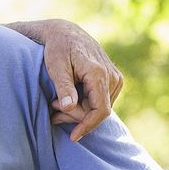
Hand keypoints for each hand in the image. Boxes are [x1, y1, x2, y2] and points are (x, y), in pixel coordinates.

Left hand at [33, 20, 123, 141]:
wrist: (66, 33)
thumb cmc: (57, 49)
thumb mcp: (56, 67)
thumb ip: (63, 87)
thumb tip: (69, 107)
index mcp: (99, 73)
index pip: (100, 110)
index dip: (87, 126)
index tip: (73, 137)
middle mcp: (112, 76)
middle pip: (99, 111)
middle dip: (76, 117)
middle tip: (53, 110)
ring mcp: (115, 78)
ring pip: (101, 108)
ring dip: (79, 112)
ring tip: (57, 103)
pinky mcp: (114, 79)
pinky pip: (102, 101)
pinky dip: (85, 105)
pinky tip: (68, 99)